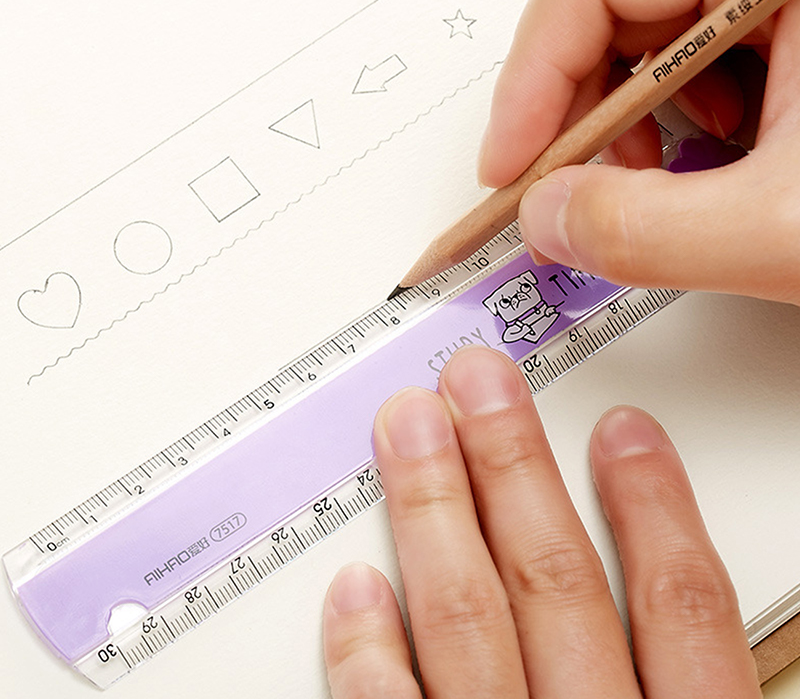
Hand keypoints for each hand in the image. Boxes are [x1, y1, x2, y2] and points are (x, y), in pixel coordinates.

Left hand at [323, 346, 759, 697]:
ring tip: (411, 427)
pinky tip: (356, 585)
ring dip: (435, 510)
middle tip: (479, 382)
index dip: (655, 505)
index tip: (625, 428)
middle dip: (513, 463)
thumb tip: (664, 564)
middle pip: (556, 583)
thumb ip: (686, 678)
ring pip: (470, 623)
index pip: (681, 606)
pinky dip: (368, 650)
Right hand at [479, 0, 799, 304]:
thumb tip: (546, 218)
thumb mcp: (792, 227)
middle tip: (562, 197)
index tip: (509, 168)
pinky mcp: (793, 38)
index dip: (529, 80)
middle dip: (572, 116)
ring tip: (642, 193)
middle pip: (609, 7)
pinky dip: (665, 134)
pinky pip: (689, 70)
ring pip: (642, 43)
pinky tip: (696, 176)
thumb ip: (645, 232)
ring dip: (617, 130)